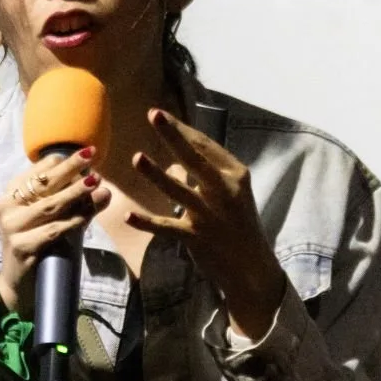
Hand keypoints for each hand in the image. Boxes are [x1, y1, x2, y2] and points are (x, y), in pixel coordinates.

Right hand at [0, 147, 108, 313]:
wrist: (18, 284)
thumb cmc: (37, 245)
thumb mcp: (54, 220)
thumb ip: (76, 205)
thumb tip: (104, 189)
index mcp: (12, 194)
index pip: (39, 170)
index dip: (64, 162)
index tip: (87, 155)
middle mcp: (8, 207)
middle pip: (43, 183)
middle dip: (70, 168)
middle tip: (93, 155)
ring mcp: (12, 227)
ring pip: (49, 205)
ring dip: (74, 193)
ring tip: (96, 182)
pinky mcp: (21, 247)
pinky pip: (51, 231)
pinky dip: (71, 222)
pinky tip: (86, 215)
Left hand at [127, 109, 287, 339]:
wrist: (251, 266)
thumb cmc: (239, 224)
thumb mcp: (231, 194)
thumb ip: (206, 175)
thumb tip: (176, 160)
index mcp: (235, 175)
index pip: (205, 147)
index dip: (181, 130)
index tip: (159, 114)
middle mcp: (224, 191)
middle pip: (195, 159)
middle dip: (173, 136)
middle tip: (154, 115)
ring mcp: (209, 215)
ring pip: (179, 190)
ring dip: (156, 175)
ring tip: (137, 158)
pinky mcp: (196, 237)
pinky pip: (167, 227)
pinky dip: (147, 222)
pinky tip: (129, 215)